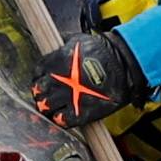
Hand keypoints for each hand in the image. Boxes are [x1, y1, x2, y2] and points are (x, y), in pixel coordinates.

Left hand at [30, 30, 146, 129]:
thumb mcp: (78, 40)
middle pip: (38, 91)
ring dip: (47, 107)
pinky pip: (63, 120)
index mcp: (57, 62)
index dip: (39, 77)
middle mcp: (60, 80)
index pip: (38, 72)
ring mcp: (69, 97)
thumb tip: (55, 47)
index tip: (41, 79)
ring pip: (47, 107)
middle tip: (44, 94)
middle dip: (40, 92)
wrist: (123, 66)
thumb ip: (62, 46)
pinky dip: (60, 119)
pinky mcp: (81, 111)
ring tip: (51, 106)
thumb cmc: (104, 51)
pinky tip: (62, 115)